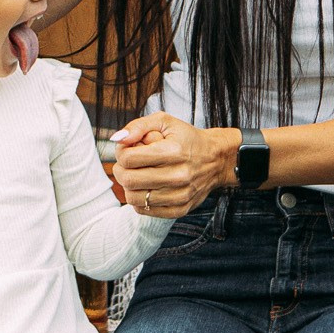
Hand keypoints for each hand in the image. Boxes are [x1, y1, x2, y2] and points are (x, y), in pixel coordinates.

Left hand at [112, 114, 235, 218]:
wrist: (216, 159)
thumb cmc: (186, 139)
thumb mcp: (165, 121)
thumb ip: (138, 126)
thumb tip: (117, 139)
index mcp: (173, 151)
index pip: (128, 158)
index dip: (120, 152)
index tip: (126, 149)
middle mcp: (178, 175)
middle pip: (129, 180)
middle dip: (120, 170)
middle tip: (125, 164)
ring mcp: (180, 195)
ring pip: (133, 198)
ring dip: (128, 186)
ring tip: (136, 175)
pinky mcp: (180, 209)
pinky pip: (145, 210)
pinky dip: (139, 200)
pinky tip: (146, 187)